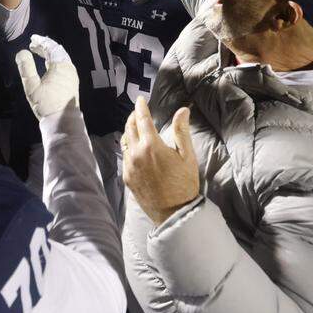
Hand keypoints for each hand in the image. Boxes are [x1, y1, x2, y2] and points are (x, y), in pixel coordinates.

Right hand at [15, 34, 79, 119]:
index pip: (51, 47)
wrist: (63, 121)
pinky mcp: (72, 82)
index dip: (41, 41)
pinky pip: (64, 65)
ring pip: (62, 58)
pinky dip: (55, 60)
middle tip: (34, 45)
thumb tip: (22, 52)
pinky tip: (48, 65)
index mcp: (60, 66)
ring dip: (50, 53)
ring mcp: (72, 75)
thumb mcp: (32, 86)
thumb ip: (26, 68)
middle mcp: (69, 68)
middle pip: (58, 51)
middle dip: (45, 46)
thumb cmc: (47, 104)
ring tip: (39, 53)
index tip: (32, 39)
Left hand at [122, 98, 199, 225]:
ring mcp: (130, 166)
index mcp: (152, 145)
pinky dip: (129, 147)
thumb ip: (182, 131)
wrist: (174, 213)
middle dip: (133, 117)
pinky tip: (135, 148)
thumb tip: (183, 110)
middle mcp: (136, 153)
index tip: (141, 100)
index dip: (141, 107)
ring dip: (129, 131)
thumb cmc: (184, 184)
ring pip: (125, 141)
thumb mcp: (187, 156)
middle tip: (138, 112)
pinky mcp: (127, 177)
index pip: (142, 119)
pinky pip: (125, 156)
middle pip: (129, 127)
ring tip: (135, 128)